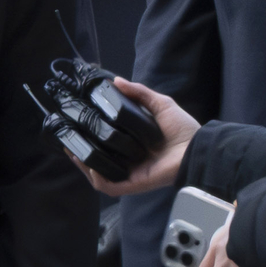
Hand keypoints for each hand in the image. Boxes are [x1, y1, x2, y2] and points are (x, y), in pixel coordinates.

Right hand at [72, 77, 202, 195]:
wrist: (197, 149)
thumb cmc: (183, 129)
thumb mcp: (159, 104)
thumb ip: (139, 93)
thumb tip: (116, 80)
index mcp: (134, 144)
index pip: (106, 143)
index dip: (90, 137)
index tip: (77, 126)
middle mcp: (130, 161)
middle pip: (99, 160)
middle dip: (81, 153)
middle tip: (68, 141)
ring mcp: (130, 174)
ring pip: (99, 175)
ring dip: (84, 166)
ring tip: (73, 152)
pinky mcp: (133, 184)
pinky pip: (110, 186)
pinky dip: (97, 178)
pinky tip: (90, 166)